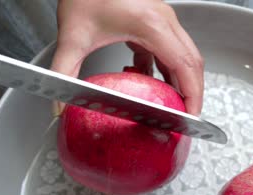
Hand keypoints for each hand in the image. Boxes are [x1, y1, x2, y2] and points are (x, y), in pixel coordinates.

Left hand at [52, 0, 203, 114]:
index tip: (190, 116)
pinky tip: (145, 78)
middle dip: (191, 93)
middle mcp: (163, 20)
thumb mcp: (73, 36)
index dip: (193, 96)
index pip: (185, 66)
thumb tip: (59, 103)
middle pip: (191, 62)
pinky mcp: (153, 20)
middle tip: (182, 117)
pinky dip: (163, 68)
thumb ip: (64, 72)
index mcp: (151, 25)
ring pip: (183, 55)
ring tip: (168, 104)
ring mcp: (161, 18)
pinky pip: (168, 49)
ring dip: (179, 81)